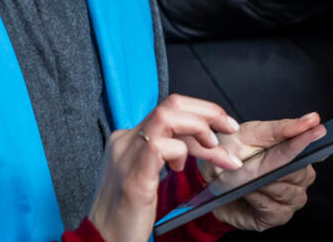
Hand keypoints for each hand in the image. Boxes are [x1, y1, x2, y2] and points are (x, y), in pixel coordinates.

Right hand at [88, 94, 244, 241]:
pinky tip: (180, 169)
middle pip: (172, 104)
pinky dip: (181, 151)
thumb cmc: (128, 213)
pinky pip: (160, 146)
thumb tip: (199, 139)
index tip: (223, 126)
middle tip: (230, 128)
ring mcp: (127, 156)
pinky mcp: (133, 177)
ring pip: (168, 116)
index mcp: (128, 139)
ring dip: (201, 127)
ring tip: (214, 147)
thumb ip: (166, 153)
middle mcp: (125, 141)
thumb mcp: (147, 173)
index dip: (201, 114)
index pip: (170, 110)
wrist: (103, 240)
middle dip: (208, 112)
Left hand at [204, 113, 326, 231]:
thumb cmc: (232, 153)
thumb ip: (283, 128)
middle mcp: (300, 176)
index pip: (312, 147)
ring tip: (248, 179)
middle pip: (302, 174)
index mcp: (297, 151)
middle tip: (255, 165)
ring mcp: (292, 197)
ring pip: (291, 193)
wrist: (212, 178)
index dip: (311, 139)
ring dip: (267, 186)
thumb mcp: (251, 133)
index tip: (318, 130)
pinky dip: (261, 201)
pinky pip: (278, 210)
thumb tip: (312, 119)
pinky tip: (249, 193)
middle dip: (278, 169)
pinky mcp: (279, 215)